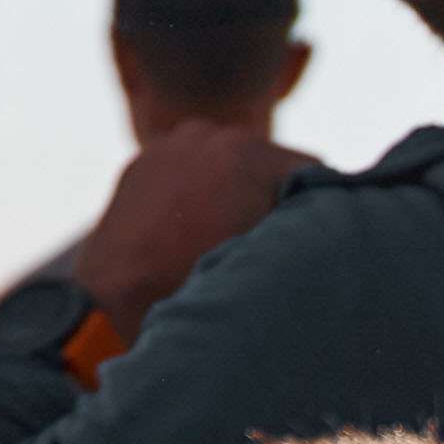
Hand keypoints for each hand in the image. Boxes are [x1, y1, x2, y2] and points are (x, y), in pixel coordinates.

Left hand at [66, 120, 311, 339]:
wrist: (109, 309)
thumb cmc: (196, 291)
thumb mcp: (264, 259)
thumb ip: (301, 224)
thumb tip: (334, 213)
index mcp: (244, 154)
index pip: (313, 169)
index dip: (319, 206)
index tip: (313, 238)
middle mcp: (207, 134)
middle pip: (267, 162)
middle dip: (272, 195)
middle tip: (270, 242)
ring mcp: (169, 144)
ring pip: (225, 163)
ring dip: (234, 189)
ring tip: (228, 238)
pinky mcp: (142, 161)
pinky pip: (188, 168)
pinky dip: (197, 190)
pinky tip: (192, 230)